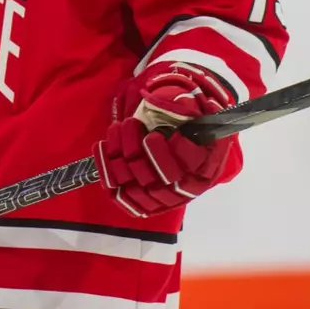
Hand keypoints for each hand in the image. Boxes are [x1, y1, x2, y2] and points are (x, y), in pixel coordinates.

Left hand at [95, 65, 234, 216]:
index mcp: (206, 168)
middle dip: (140, 150)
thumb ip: (188, 108)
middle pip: (162, 180)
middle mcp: (186, 189)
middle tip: (131, 122)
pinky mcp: (140, 203)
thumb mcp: (193, 111)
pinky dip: (108, 171)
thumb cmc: (185, 124)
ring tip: (117, 127)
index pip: (191, 169)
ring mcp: (162, 200)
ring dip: (121, 156)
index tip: (154, 135)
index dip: (172, 154)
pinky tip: (102, 146)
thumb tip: (186, 105)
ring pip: (138, 188)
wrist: (173, 139)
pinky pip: (120, 195)